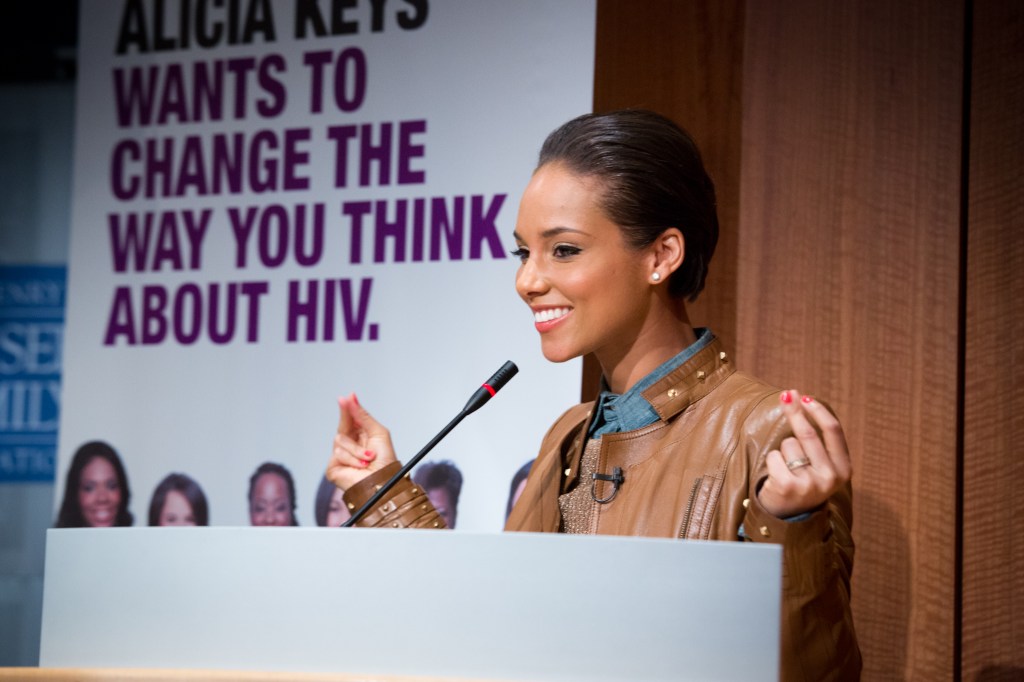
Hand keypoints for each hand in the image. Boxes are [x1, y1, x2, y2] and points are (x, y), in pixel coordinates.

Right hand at [326, 393, 397, 490]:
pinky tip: (361, 467)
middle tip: (345, 401)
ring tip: (368, 459)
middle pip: (342, 425)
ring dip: (357, 449)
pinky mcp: (333, 467)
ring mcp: (340, 457)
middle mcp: (350, 446)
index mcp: (361, 438)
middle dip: (346, 415)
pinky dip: (352, 460)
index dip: (348, 409)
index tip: (347, 397)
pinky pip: (338, 454)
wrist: (382, 483)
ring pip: (340, 440)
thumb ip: (364, 417)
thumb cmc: (384, 461)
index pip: (351, 420)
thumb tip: (352, 399)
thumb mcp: (378, 433)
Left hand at [757, 390, 851, 518]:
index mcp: (843, 469)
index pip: (833, 431)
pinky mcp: (788, 486)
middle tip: (785, 395)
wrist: (789, 519)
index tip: (805, 397)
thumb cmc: (804, 482)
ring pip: (789, 444)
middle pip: (808, 432)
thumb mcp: (821, 465)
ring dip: (783, 450)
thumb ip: (817, 439)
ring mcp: (809, 483)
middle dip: (794, 410)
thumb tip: (798, 397)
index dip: (818, 410)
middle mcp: (830, 477)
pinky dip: (771, 461)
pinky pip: (774, 456)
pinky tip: (776, 476)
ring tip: (786, 469)